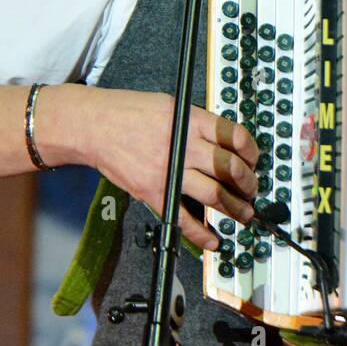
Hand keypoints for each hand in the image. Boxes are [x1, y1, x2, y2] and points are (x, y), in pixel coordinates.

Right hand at [85, 89, 259, 249]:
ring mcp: (169, 172)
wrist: (92, 127)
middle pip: (229, 168)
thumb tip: (225, 143)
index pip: (234, 137)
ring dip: (235, 208)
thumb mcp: (172, 106)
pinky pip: (183, 218)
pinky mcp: (153, 192)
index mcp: (191, 121)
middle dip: (248, 183)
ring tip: (244, 214)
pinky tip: (214, 239)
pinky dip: (201, 233)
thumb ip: (198, 124)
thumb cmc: (129, 112)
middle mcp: (183, 146)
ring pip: (214, 195)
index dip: (251, 151)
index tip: (253, 159)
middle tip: (252, 190)